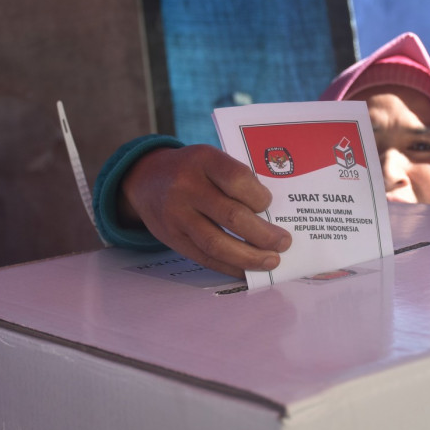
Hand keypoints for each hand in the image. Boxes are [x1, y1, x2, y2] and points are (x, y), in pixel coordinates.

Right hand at [118, 144, 291, 277]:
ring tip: (271, 261)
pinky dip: (230, 267)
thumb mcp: (210, 159)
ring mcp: (177, 215)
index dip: (259, 197)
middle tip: (283, 242)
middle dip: (263, 234)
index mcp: (203, 159)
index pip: (237, 179)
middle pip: (231, 216)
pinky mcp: (172, 238)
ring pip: (217, 243)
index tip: (270, 205)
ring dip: (249, 257)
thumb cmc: (193, 170)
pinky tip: (248, 270)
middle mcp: (186, 186)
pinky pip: (205, 258)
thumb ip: (236, 179)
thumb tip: (273, 214)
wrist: (146, 178)